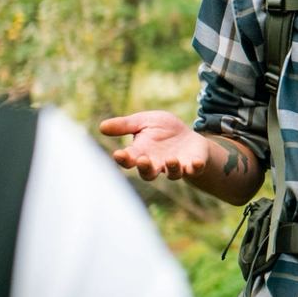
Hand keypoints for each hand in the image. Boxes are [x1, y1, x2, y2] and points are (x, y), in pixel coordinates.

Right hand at [99, 110, 218, 181]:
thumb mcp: (143, 122)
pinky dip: (195, 167)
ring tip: (171, 160)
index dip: (123, 159)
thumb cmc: (161, 130)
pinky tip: (196, 163)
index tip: (118, 154)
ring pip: (172, 174)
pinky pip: (194, 170)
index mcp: (141, 154)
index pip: (129, 160)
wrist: (187, 137)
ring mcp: (175, 166)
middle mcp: (157, 164)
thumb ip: (125, 125)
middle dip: (145, 168)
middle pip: (148, 173)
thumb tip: (101, 126)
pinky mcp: (193, 165)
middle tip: (143, 160)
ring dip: (171, 168)